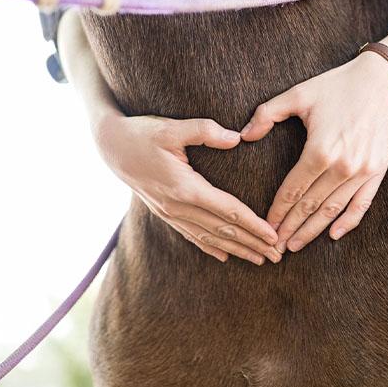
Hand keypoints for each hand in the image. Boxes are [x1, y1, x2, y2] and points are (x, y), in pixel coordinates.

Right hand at [94, 112, 280, 264]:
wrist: (110, 146)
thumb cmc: (142, 133)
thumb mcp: (172, 127)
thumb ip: (205, 131)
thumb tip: (236, 138)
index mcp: (185, 187)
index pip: (228, 211)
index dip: (253, 225)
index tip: (273, 236)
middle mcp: (178, 206)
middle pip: (223, 230)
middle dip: (252, 244)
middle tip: (277, 256)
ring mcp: (170, 212)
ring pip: (209, 237)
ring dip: (236, 250)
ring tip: (259, 259)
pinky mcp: (164, 212)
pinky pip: (191, 235)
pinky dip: (210, 247)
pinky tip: (224, 256)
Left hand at [240, 50, 387, 252]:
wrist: (379, 81)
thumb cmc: (334, 86)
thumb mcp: (297, 94)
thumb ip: (266, 114)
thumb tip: (243, 136)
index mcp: (319, 150)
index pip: (292, 190)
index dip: (277, 211)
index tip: (265, 226)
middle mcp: (342, 166)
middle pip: (310, 205)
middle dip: (290, 227)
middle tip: (275, 246)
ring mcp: (363, 171)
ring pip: (333, 209)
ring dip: (313, 230)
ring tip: (296, 245)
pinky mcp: (378, 171)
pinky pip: (362, 204)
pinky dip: (348, 222)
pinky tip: (333, 235)